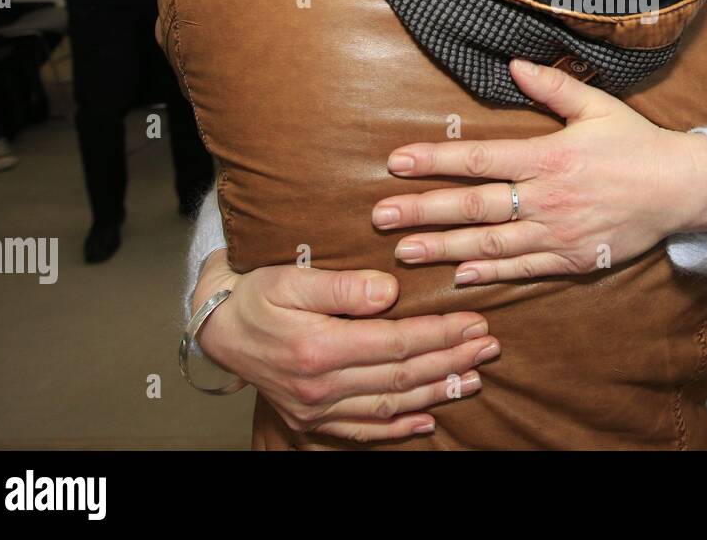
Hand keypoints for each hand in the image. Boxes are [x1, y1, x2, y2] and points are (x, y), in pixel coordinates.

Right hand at [192, 250, 499, 442]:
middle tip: (488, 346)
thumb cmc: (257, 294)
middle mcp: (320, 386)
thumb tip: (389, 292)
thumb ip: (342, 286)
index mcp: (319, 348)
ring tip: (473, 377)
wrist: (218, 327)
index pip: (396, 343)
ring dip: (436, 392)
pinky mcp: (312, 418)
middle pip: (401, 375)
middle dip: (451, 360)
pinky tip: (427, 420)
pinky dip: (398, 427)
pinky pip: (363, 428)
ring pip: (390, 405)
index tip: (474, 321)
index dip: (439, 334)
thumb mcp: (292, 278)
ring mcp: (316, 408)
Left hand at [371, 58, 706, 283]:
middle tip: (380, 216)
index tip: (396, 163)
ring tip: (405, 250)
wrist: (682, 190)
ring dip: (444, 247)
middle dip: (423, 211)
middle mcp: (548, 197)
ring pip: (491, 242)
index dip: (435, 161)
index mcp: (550, 156)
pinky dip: (490, 272)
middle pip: (474, 206)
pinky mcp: (573, 259)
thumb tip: (513, 65)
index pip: (480, 159)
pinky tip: (460, 275)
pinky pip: (524, 268)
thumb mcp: (598, 107)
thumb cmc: (637, 144)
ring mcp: (559, 232)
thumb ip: (553, 87)